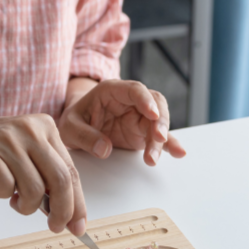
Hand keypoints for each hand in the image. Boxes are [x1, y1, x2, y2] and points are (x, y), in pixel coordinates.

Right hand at [0, 114, 86, 235]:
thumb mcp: (30, 157)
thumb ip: (50, 178)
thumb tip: (72, 218)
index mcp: (46, 127)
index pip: (71, 171)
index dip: (78, 203)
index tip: (78, 226)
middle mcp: (29, 129)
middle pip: (59, 179)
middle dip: (61, 211)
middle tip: (55, 226)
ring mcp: (6, 138)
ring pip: (33, 188)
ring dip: (26, 206)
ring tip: (16, 201)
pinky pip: (5, 187)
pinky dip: (4, 196)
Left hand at [58, 79, 186, 164]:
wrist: (76, 126)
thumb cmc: (74, 119)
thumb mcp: (69, 126)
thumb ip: (84, 136)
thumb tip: (104, 149)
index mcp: (112, 91)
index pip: (135, 89)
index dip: (145, 100)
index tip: (152, 114)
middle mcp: (130, 101)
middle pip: (154, 104)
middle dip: (159, 120)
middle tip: (158, 137)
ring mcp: (139, 116)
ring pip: (158, 122)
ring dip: (160, 139)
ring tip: (152, 159)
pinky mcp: (142, 132)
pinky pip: (159, 137)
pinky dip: (169, 144)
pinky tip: (179, 152)